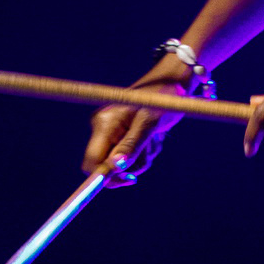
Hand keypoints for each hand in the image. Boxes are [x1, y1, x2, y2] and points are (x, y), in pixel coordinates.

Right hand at [83, 53, 197, 186]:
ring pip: (120, 163)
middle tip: (150, 154)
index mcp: (104, 122)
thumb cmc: (162, 100)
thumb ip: (132, 145)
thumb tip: (115, 167)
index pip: (92, 161)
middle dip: (130, 165)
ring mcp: (111, 131)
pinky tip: (153, 137)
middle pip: (107, 165)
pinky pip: (128, 156)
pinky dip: (143, 152)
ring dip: (141, 158)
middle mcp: (102, 127)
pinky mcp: (120, 134)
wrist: (171, 85)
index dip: (106, 176)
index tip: (130, 179)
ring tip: (155, 139)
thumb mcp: (150, 123)